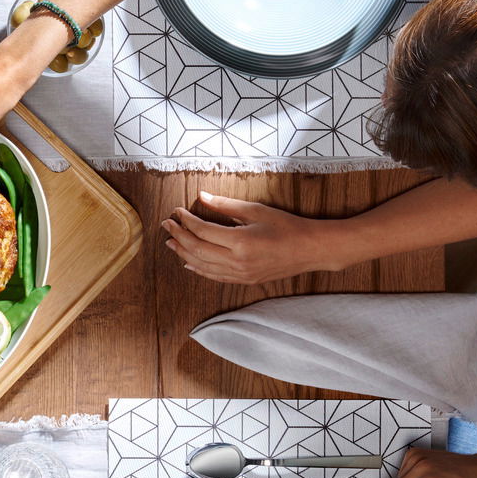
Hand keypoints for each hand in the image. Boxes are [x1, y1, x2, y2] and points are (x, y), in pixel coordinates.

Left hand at [161, 194, 339, 283]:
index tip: (176, 211)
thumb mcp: (257, 211)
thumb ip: (226, 205)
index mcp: (240, 242)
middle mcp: (237, 262)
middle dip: (178, 236)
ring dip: (183, 253)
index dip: (186, 221)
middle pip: (197, 249)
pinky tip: (188, 263)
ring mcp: (240, 275)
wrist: (310, 250)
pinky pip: (215, 277)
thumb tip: (201, 197)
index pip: (202, 231)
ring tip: (171, 242)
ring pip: (202, 266)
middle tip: (166, 225)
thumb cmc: (287, 227)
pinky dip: (199, 269)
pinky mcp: (245, 281)